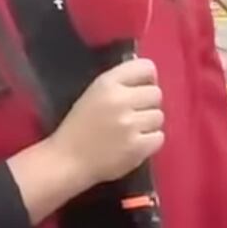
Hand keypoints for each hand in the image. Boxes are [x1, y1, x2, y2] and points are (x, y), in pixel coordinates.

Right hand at [51, 57, 163, 184]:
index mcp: (107, 83)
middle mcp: (120, 100)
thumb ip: (120, 82)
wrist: (67, 160)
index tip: (140, 89)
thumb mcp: (94, 93)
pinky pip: (159, 137)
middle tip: (133, 114)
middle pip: (156, 94)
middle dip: (148, 104)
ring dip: (148, 124)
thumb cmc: (79, 125)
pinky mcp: (137, 148)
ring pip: (159, 116)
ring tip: (131, 131)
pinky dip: (149, 142)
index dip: (148, 79)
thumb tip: (150, 73)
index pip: (146, 67)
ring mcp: (130, 125)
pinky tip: (133, 143)